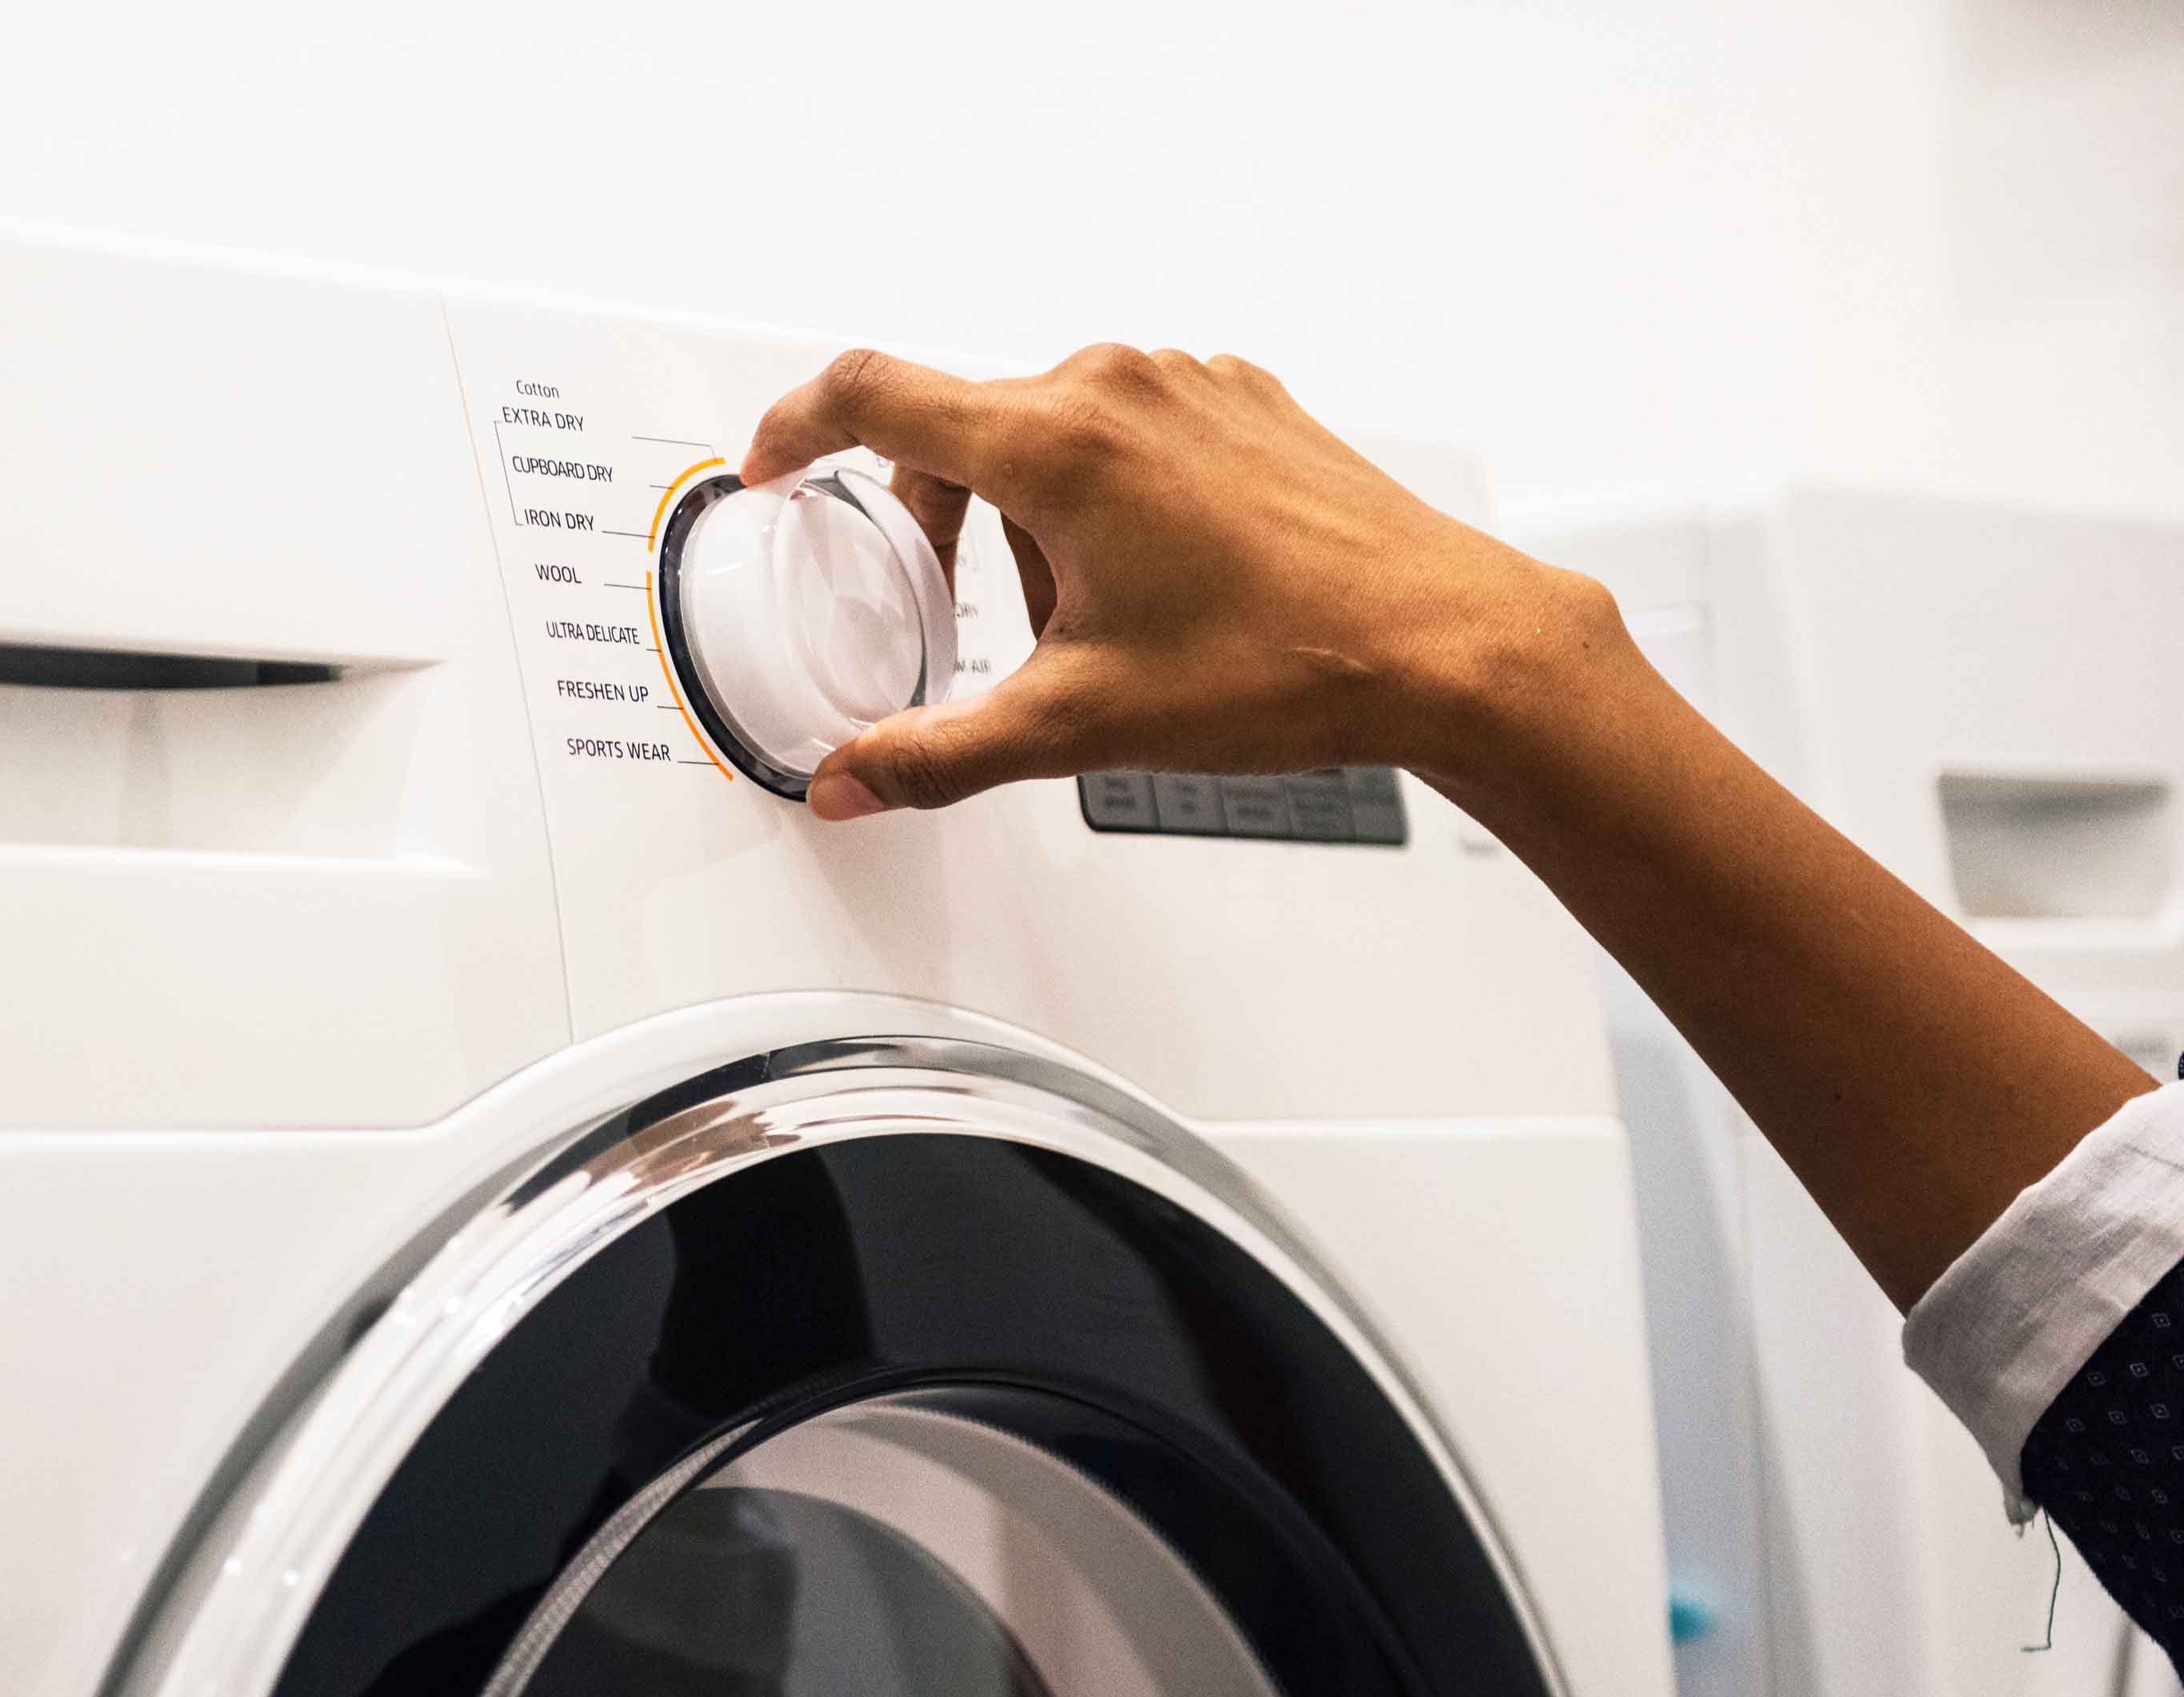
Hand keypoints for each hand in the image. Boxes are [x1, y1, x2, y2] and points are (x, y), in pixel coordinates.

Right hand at [741, 346, 1606, 819]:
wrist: (1447, 646)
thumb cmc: (1289, 664)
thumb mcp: (1080, 725)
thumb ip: (939, 755)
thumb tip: (853, 785)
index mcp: (1059, 442)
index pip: (873, 396)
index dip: (799, 429)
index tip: (776, 466)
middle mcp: (1120, 386)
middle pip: (964, 429)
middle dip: (947, 525)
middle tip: (977, 616)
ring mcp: (1191, 386)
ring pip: (1051, 436)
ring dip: (1036, 522)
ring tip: (1100, 622)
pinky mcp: (1245, 404)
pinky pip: (1130, 433)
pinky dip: (1109, 501)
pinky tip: (1162, 588)